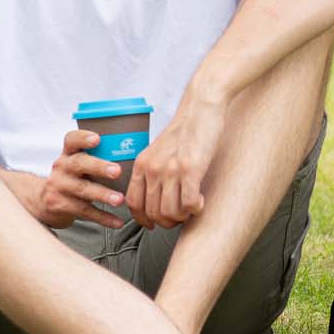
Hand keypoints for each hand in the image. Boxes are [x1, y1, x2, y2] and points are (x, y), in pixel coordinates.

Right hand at [31, 130, 129, 229]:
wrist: (43, 200)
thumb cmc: (72, 178)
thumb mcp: (78, 165)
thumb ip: (97, 159)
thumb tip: (137, 155)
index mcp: (68, 154)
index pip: (71, 140)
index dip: (83, 138)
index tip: (97, 139)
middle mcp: (61, 167)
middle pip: (78, 164)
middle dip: (98, 167)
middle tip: (117, 171)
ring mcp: (59, 186)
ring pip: (82, 189)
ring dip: (102, 195)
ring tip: (119, 200)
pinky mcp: (59, 204)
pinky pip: (84, 211)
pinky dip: (102, 217)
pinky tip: (117, 222)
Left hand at [127, 97, 224, 230]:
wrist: (200, 108)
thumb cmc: (183, 131)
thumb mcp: (158, 151)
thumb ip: (153, 171)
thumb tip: (155, 196)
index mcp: (141, 164)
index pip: (133, 203)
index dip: (143, 219)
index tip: (152, 225)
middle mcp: (152, 169)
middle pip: (153, 212)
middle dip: (167, 221)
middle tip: (180, 217)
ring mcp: (170, 170)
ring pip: (170, 212)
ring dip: (182, 217)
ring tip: (191, 208)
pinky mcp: (190, 169)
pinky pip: (188, 204)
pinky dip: (195, 209)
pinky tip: (200, 202)